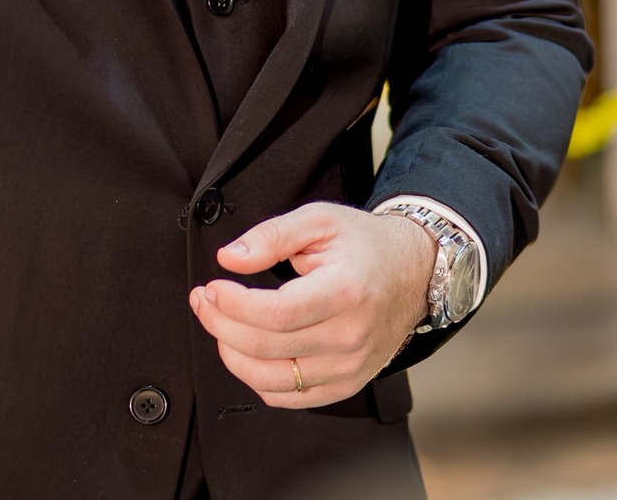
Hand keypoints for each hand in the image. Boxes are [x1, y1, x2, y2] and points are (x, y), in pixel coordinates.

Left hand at [188, 203, 434, 408]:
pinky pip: (289, 397)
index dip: (234, 305)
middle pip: (267, 348)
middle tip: (204, 300)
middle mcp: (349, 338)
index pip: (277, 314)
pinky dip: (257, 379)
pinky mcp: (345, 385)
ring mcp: (349, 368)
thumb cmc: (365, 245)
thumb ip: (271, 235)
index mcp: (345, 292)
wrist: (412, 272)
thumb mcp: (318, 220)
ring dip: (231, 355)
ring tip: (218, 324)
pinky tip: (245, 351)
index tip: (211, 287)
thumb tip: (229, 258)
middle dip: (220, 324)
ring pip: (272, 380)